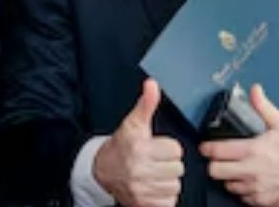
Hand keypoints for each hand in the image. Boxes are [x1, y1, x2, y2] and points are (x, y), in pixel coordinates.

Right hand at [93, 79, 184, 206]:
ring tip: (154, 174)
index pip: (175, 150)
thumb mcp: (133, 123)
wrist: (101, 170)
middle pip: (177, 169)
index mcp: (139, 148)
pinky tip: (154, 187)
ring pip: (175, 186)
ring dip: (167, 181)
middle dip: (169, 164)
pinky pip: (169, 202)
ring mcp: (141, 189)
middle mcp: (139, 170)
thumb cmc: (121, 146)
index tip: (157, 147)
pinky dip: (164, 197)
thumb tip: (152, 84)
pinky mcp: (142, 204)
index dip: (168, 148)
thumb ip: (146, 104)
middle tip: (155, 161)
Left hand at [200, 84, 278, 205]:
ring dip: (230, 178)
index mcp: (253, 150)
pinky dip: (243, 190)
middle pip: (215, 171)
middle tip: (220, 159)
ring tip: (238, 169)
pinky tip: (250, 180)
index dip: (208, 148)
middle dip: (215, 164)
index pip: (216, 151)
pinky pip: (242, 198)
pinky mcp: (262, 201)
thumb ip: (263, 107)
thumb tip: (254, 91)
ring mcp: (256, 188)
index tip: (206, 147)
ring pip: (228, 185)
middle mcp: (252, 171)